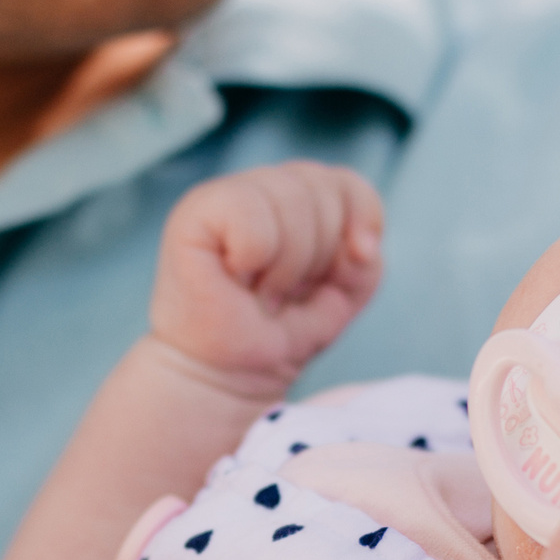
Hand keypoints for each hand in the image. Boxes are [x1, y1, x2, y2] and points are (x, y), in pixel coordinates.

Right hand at [148, 160, 384, 398]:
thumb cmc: (277, 335)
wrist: (227, 377)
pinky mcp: (194, 215)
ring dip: (287, 262)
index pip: (346, 182)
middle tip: (288, 291)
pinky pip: (247, 209)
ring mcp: (224, 197)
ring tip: (263, 292)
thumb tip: (357, 247)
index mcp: (297, 200)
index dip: (362, 216)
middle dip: (320, 251)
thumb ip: (365, 263)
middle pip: (321, 186)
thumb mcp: (341, 298)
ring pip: (290, 196)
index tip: (356, 261)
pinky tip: (236, 278)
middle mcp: (261, 189)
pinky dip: (254, 252)